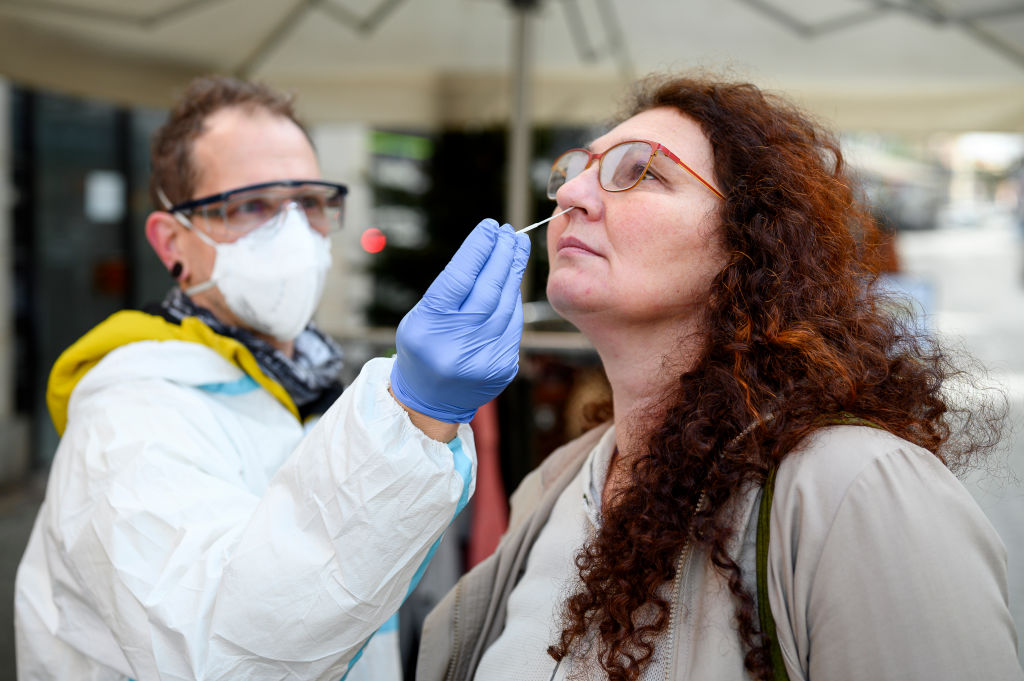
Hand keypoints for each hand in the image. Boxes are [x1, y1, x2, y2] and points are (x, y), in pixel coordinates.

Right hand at [390, 219, 530, 422]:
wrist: (430, 401)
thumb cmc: (422, 348)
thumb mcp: (420, 317)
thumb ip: (450, 289)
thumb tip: (487, 250)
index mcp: (428, 328)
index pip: (460, 278)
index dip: (478, 249)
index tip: (491, 227)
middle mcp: (457, 345)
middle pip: (489, 289)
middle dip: (502, 255)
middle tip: (510, 232)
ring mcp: (483, 359)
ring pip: (506, 305)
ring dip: (513, 273)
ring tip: (517, 248)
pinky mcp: (502, 367)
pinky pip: (513, 324)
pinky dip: (513, 300)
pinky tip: (513, 281)